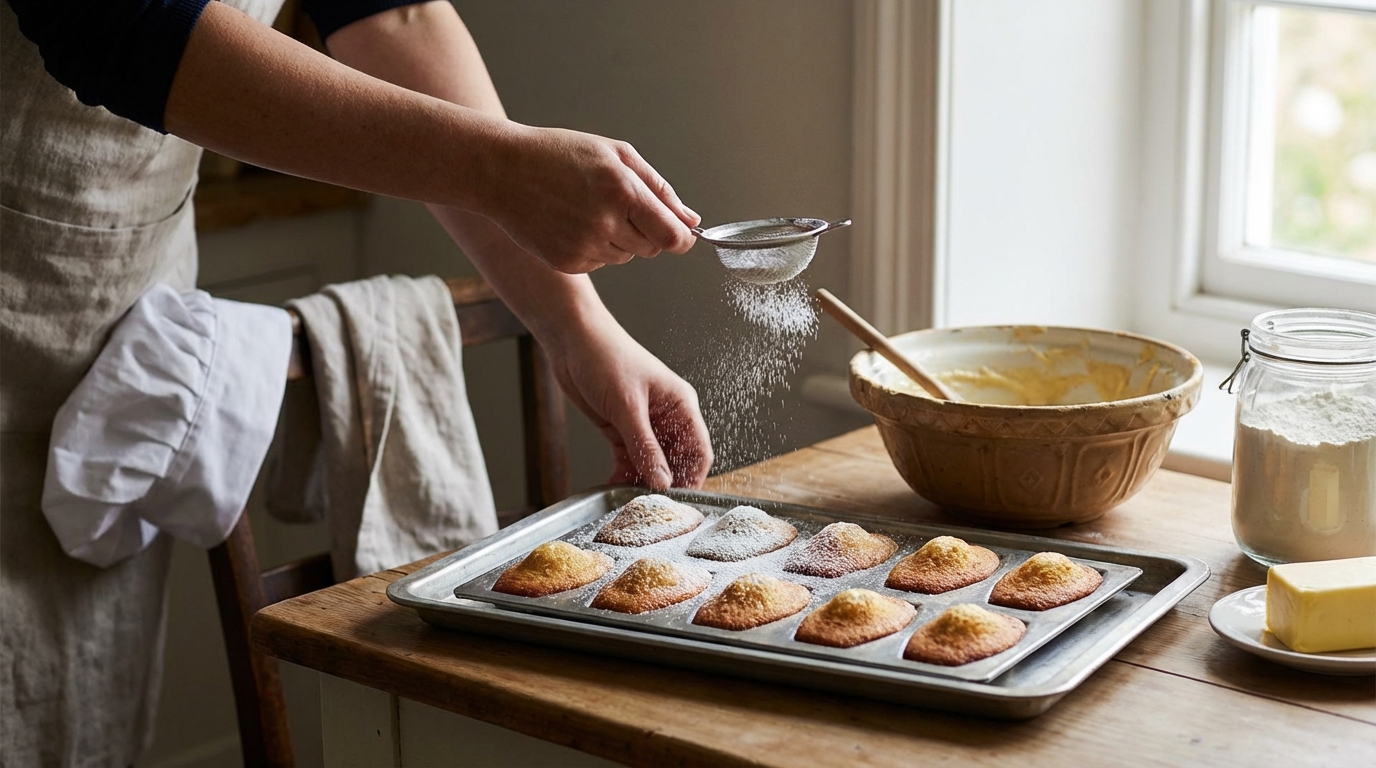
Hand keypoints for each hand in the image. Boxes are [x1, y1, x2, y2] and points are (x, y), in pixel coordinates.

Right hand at [478, 125, 700, 273]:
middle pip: (652, 248)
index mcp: (623, 191)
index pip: (673, 237)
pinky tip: (573, 222)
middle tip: (618, 205)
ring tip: (589, 208)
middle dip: (648, 231)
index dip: (682, 238)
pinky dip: (595, 247)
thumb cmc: (560, 155)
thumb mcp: (616, 154)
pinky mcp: (568, 262)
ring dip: (620, 238)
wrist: (501, 171)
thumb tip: (692, 221)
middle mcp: (605, 223)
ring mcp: (584, 246)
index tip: (680, 234)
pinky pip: (601, 263)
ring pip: (626, 256)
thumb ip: (660, 189)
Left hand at [546, 319, 712, 489]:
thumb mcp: (627, 406)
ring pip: (651, 463)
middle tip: (652, 507)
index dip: (693, 478)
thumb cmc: (606, 356)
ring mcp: (644, 424)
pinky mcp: (621, 429)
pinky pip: (629, 459)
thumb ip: (644, 446)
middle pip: (676, 461)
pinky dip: (623, 474)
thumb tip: (661, 481)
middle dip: (665, 484)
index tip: (679, 502)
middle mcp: (666, 417)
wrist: (571, 340)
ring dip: (641, 481)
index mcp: (680, 405)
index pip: (699, 450)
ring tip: (630, 501)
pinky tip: (614, 488)